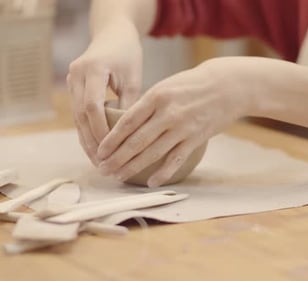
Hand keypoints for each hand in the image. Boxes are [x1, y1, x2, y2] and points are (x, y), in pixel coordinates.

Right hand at [66, 19, 142, 164]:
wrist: (112, 33)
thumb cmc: (128, 53)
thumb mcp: (134, 76)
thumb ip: (131, 102)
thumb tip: (132, 135)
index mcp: (93, 69)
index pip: (92, 106)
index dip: (101, 130)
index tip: (111, 150)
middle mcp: (77, 75)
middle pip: (81, 115)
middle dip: (92, 142)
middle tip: (104, 165)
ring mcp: (71, 81)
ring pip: (77, 118)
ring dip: (88, 141)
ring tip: (100, 163)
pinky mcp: (73, 88)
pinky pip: (79, 115)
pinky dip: (87, 132)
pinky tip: (95, 150)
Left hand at [96, 57, 261, 186]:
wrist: (229, 86)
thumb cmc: (195, 84)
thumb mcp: (168, 85)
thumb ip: (149, 104)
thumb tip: (128, 124)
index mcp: (157, 96)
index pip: (127, 122)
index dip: (111, 140)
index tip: (99, 152)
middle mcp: (167, 113)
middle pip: (136, 141)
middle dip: (116, 158)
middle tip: (103, 169)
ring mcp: (182, 128)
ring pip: (152, 153)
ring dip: (133, 167)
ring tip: (118, 176)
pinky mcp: (196, 138)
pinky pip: (176, 159)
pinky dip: (163, 172)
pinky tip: (151, 182)